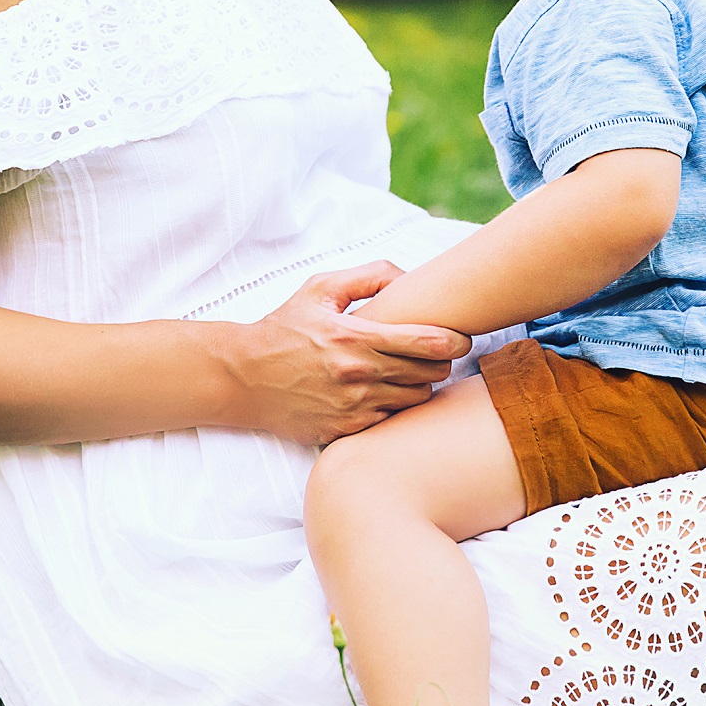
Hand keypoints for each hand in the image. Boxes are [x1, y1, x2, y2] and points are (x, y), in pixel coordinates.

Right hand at [225, 262, 470, 445]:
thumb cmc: (284, 329)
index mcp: (354, 337)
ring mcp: (353, 406)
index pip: (427, 342)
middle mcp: (357, 375)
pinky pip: (391, 420)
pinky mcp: (345, 429)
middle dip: (441, 362)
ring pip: (416, 399)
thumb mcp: (319, 289)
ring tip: (413, 373)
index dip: (456, 340)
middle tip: (437, 354)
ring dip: (421, 386)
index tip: (462, 336)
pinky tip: (387, 393)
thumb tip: (407, 276)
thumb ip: (367, 276)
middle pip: (430, 373)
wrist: (243, 377)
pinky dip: (396, 406)